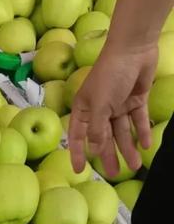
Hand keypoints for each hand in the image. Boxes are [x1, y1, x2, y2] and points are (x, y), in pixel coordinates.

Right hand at [68, 42, 155, 178]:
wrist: (133, 48)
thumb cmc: (109, 75)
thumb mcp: (99, 105)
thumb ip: (96, 129)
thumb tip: (94, 150)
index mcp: (85, 109)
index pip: (79, 136)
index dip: (79, 153)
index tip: (80, 170)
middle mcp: (100, 109)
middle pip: (104, 137)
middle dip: (109, 155)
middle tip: (115, 174)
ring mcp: (119, 105)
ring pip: (123, 132)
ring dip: (128, 148)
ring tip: (134, 166)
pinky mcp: (136, 99)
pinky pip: (138, 120)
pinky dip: (142, 132)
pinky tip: (145, 146)